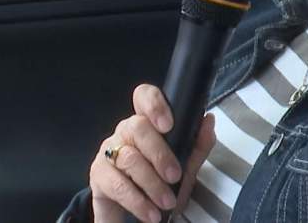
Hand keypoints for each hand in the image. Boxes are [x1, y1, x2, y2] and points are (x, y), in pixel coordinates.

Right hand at [88, 84, 216, 222]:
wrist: (137, 214)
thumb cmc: (162, 182)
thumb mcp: (186, 167)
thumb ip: (198, 145)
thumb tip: (208, 120)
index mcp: (147, 123)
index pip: (144, 97)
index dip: (154, 104)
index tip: (168, 124)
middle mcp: (125, 132)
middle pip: (137, 127)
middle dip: (160, 154)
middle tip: (174, 176)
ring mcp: (109, 152)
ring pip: (129, 158)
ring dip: (151, 183)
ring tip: (167, 202)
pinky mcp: (99, 176)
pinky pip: (116, 184)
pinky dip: (137, 201)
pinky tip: (150, 212)